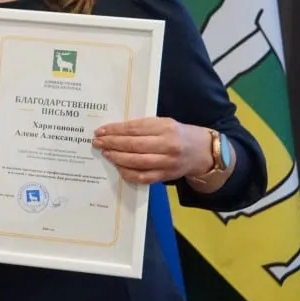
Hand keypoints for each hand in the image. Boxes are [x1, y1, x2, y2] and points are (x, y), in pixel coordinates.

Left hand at [93, 117, 211, 184]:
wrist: (202, 151)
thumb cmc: (177, 134)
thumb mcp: (164, 123)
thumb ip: (143, 126)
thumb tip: (114, 131)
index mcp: (165, 127)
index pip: (134, 129)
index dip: (115, 130)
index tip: (100, 131)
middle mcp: (167, 145)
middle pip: (133, 145)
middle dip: (112, 144)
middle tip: (97, 142)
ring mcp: (167, 162)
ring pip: (137, 162)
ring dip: (117, 158)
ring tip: (106, 153)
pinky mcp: (166, 176)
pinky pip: (143, 177)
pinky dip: (128, 173)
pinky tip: (118, 167)